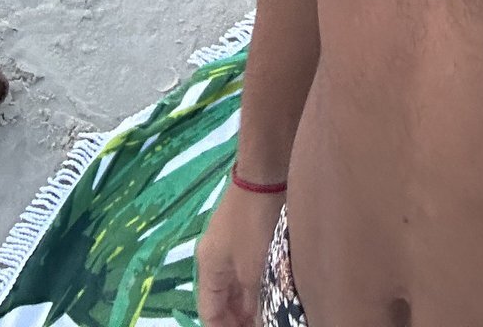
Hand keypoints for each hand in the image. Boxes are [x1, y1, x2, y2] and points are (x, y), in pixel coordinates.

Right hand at [196, 181, 283, 326]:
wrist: (265, 172)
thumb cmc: (255, 223)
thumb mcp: (254, 269)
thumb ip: (254, 301)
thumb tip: (257, 322)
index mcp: (208, 268)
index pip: (209, 313)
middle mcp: (214, 258)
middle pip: (223, 300)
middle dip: (239, 318)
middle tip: (262, 326)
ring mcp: (230, 244)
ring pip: (237, 285)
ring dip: (250, 303)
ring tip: (270, 316)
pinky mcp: (247, 232)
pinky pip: (247, 270)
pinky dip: (257, 285)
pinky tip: (274, 291)